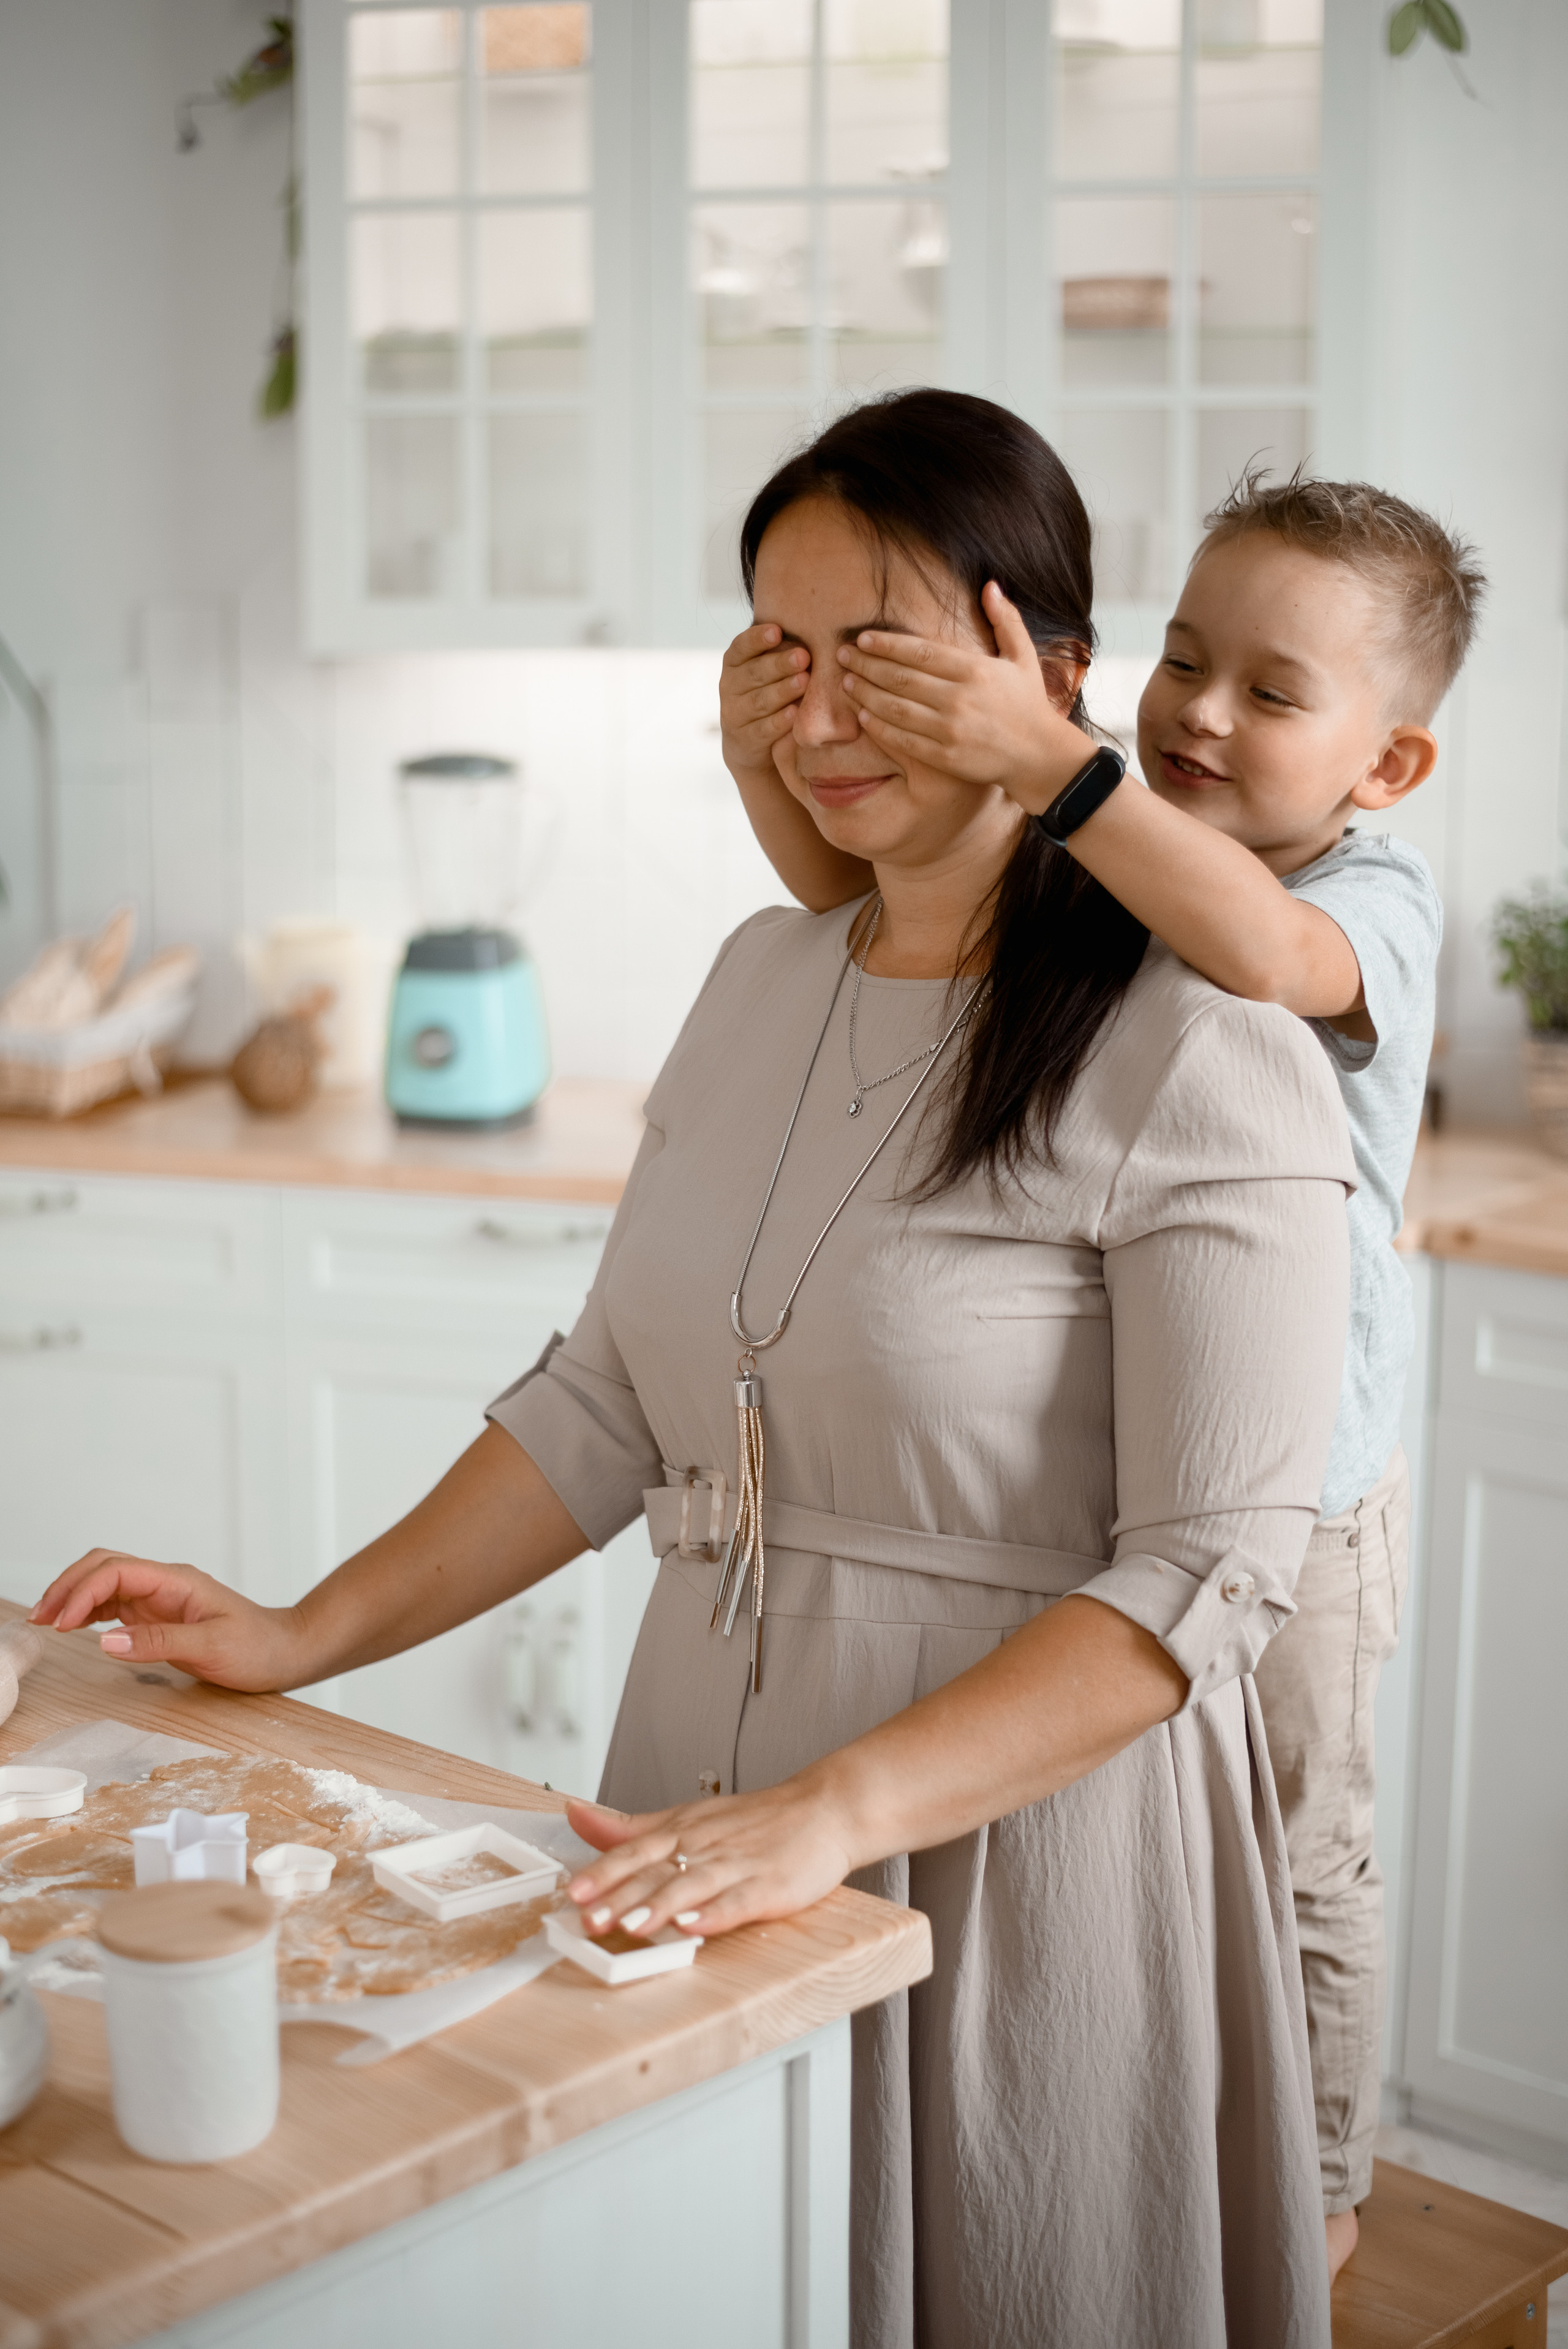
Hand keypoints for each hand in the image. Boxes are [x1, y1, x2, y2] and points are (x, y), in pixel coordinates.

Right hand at [30, 1549, 305, 1690]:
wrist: (283, 1651)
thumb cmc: (257, 1646)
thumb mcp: (212, 1647)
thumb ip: (158, 1643)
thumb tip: (106, 1642)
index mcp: (177, 1581)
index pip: (116, 1570)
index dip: (82, 1591)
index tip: (61, 1622)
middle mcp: (164, 1584)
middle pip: (103, 1566)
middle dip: (67, 1586)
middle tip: (40, 1618)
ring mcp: (160, 1598)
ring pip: (105, 1582)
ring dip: (73, 1597)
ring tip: (46, 1622)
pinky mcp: (157, 1616)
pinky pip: (114, 1604)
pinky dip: (89, 1611)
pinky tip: (74, 1626)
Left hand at [563, 1771, 856, 1940]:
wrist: (824, 1809)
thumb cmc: (754, 1820)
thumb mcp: (686, 1817)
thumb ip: (630, 1828)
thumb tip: (576, 1816)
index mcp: (682, 1831)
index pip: (634, 1852)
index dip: (602, 1872)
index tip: (573, 1892)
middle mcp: (703, 1847)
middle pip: (656, 1872)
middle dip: (620, 1897)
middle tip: (587, 1919)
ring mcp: (737, 1867)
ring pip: (691, 1886)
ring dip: (660, 1906)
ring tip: (631, 1926)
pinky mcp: (768, 1887)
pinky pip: (738, 1902)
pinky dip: (715, 1914)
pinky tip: (695, 1927)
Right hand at [719, 622, 808, 787]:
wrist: (748, 741)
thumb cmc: (766, 692)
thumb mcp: (767, 670)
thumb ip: (781, 650)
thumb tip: (815, 624)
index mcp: (734, 663)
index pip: (741, 647)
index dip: (757, 639)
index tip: (777, 631)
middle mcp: (729, 686)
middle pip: (754, 673)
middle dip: (779, 664)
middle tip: (803, 656)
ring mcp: (734, 714)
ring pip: (759, 701)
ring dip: (782, 691)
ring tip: (804, 682)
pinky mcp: (745, 740)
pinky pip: (763, 729)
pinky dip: (779, 721)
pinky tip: (795, 714)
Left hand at [837, 581, 1093, 815]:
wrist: (1038, 754)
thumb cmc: (1028, 703)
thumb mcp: (1023, 656)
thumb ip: (1006, 620)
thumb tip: (990, 586)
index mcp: (974, 670)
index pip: (919, 652)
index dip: (887, 645)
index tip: (863, 638)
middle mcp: (959, 698)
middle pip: (900, 678)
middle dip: (866, 665)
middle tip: (841, 655)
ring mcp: (950, 730)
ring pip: (895, 709)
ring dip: (866, 694)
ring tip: (846, 682)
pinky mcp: (944, 757)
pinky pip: (903, 740)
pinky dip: (879, 728)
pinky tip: (862, 716)